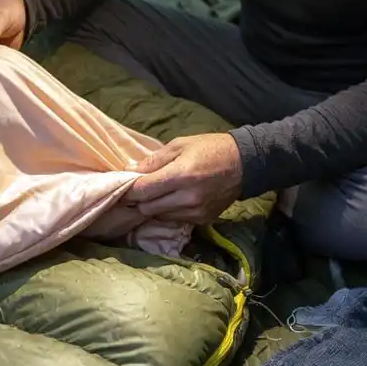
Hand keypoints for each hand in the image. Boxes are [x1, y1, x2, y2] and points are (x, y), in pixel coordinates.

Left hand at [123, 133, 243, 224]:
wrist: (244, 164)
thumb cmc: (210, 148)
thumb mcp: (180, 145)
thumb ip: (154, 161)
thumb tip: (130, 171)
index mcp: (180, 175)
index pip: (143, 191)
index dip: (128, 190)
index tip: (122, 185)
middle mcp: (187, 198)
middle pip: (146, 208)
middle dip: (138, 199)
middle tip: (139, 189)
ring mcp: (195, 212)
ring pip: (158, 216)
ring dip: (153, 205)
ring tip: (158, 192)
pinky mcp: (202, 220)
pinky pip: (174, 219)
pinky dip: (168, 210)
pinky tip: (174, 198)